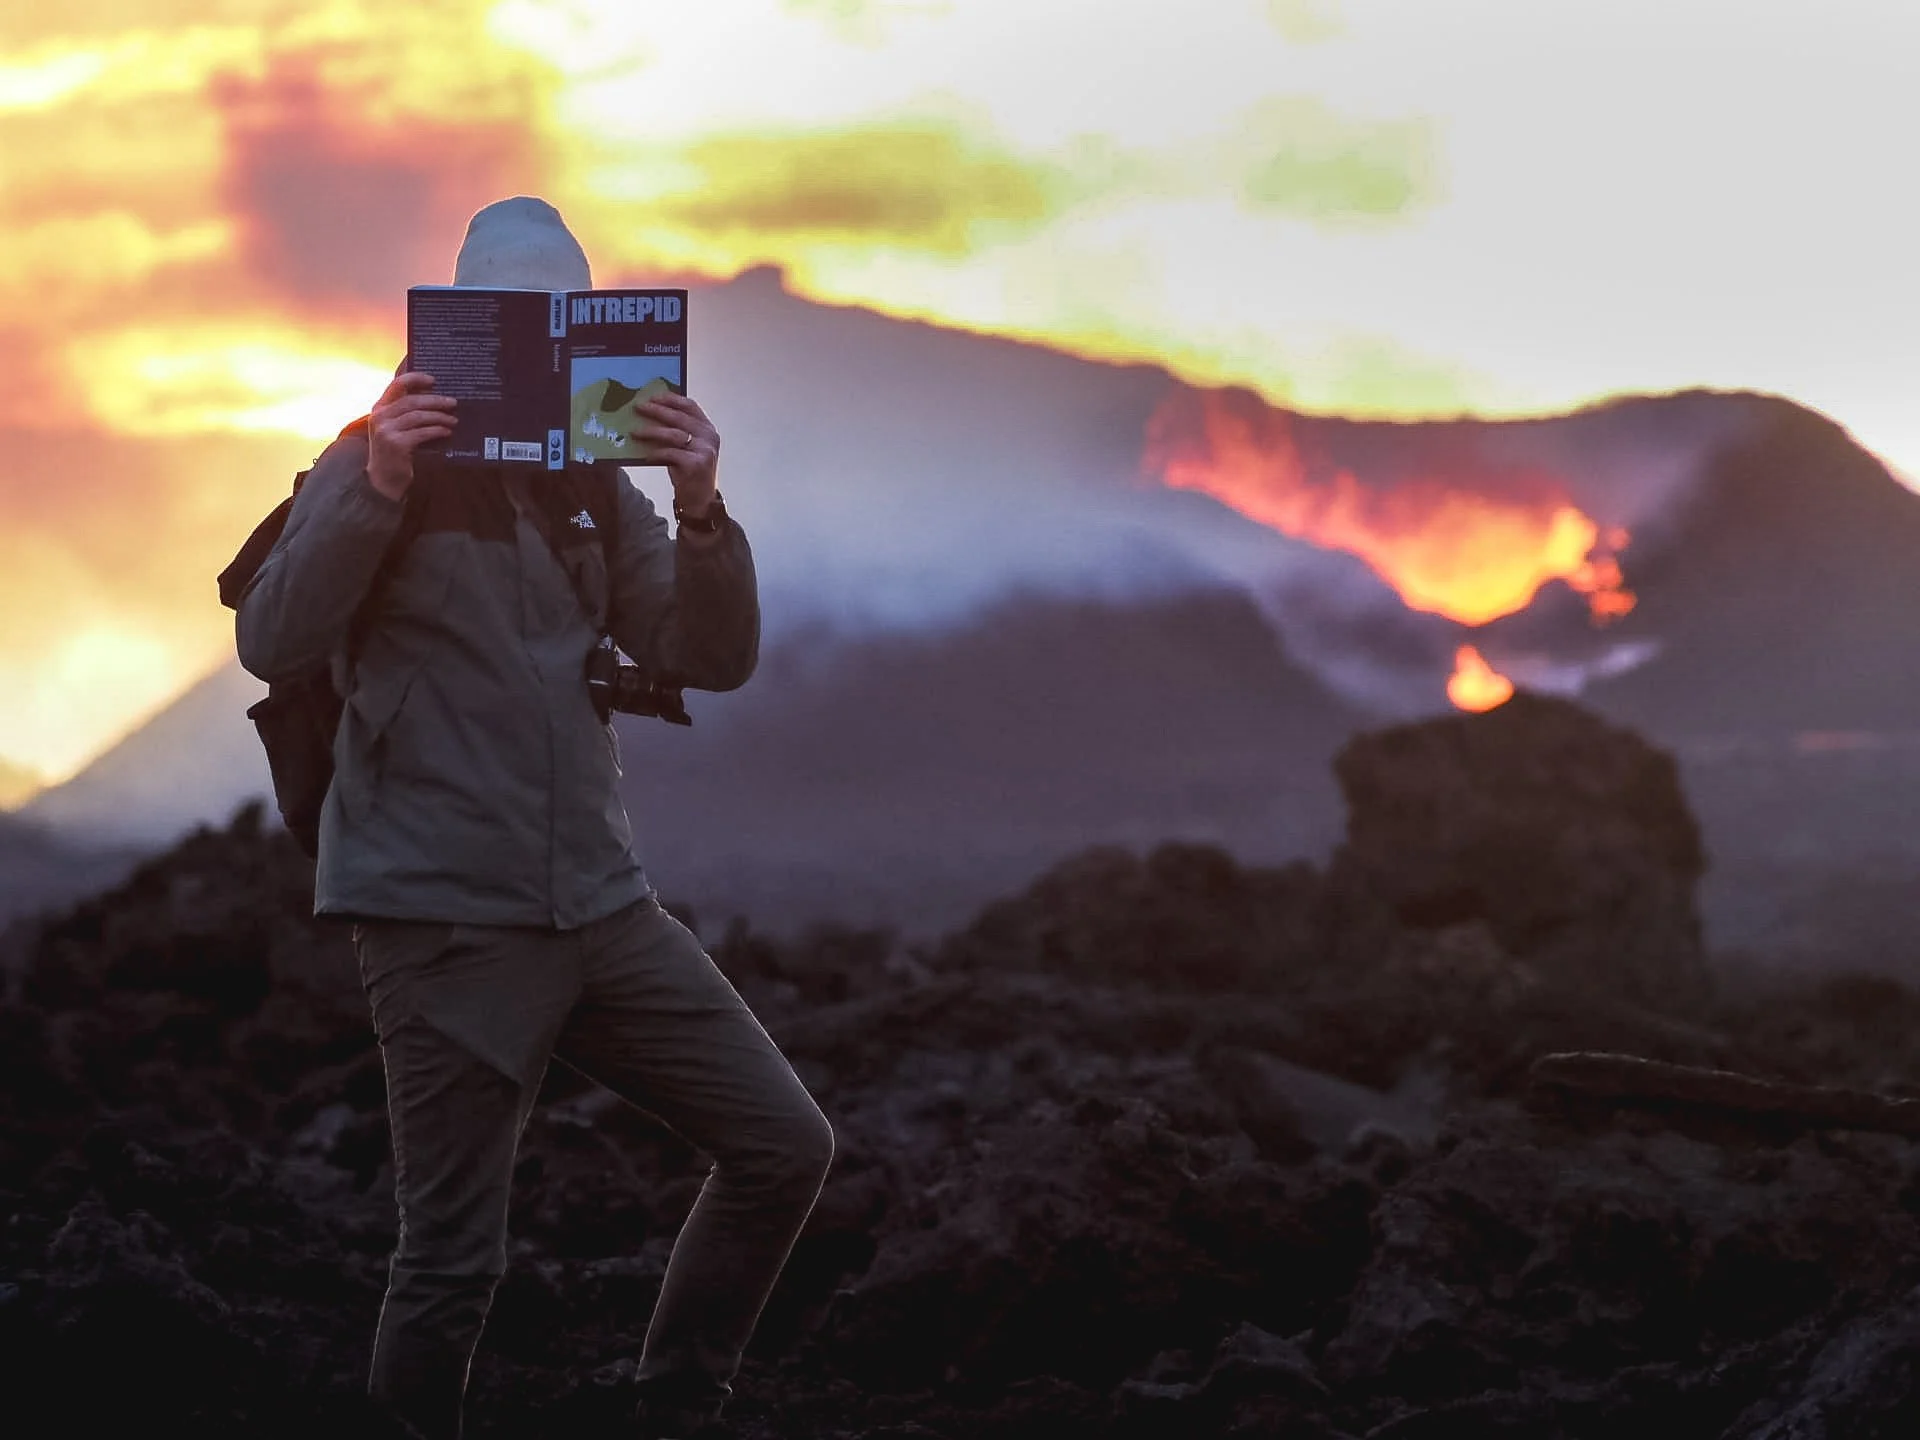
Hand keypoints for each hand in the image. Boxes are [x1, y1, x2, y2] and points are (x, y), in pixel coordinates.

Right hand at [367, 372, 456, 500]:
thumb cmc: (394, 451)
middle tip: (453, 402)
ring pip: (418, 416)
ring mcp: (386, 430)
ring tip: (453, 419)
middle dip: (435, 400)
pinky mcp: (396, 444)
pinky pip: (422, 433)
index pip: (396, 384)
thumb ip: (406, 413)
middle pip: (412, 401)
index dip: (415, 378)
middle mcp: (380, 416)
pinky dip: (437, 431)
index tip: (433, 380)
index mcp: (379, 408)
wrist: (383, 479)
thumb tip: (436, 399)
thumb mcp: (395, 428)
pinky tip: (447, 432)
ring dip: (439, 417)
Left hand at [630, 392, 719, 517]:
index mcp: (708, 429)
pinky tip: (645, 455)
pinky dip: (656, 453)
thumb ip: (677, 432)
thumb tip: (650, 415)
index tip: (653, 396)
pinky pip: (670, 453)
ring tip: (635, 432)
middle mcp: (709, 437)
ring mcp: (705, 450)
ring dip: (652, 431)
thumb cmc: (689, 472)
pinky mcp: (696, 464)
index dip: (671, 399)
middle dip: (657, 411)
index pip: (690, 406)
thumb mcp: (686, 448)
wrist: (700, 501)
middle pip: (680, 417)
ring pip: (674, 434)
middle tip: (639, 407)